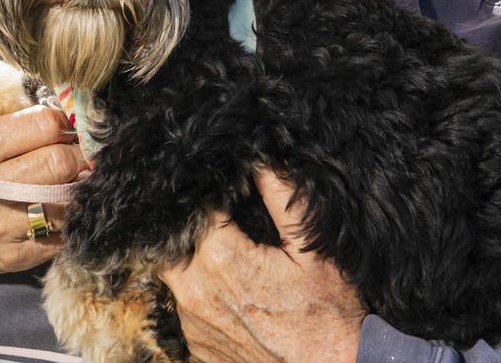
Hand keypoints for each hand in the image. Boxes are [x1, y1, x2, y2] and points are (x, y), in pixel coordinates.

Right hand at [0, 105, 86, 287]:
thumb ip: (19, 124)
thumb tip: (71, 114)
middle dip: (79, 156)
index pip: (44, 124)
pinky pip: (65, 233)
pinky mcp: (17, 255)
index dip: (64, 125)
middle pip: (60, 162)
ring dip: (79, 189)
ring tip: (72, 183)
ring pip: (68, 200)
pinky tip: (61, 211)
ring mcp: (2, 226)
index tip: (65, 131)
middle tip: (79, 157)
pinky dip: (71, 220)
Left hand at [157, 169, 364, 362]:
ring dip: (193, 262)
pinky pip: (186, 310)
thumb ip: (281, 197)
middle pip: (171, 244)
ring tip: (227, 253)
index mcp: (220, 260)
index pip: (194, 211)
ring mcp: (194, 326)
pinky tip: (232, 292)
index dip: (206, 193)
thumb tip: (259, 158)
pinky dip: (202, 295)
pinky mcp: (197, 350)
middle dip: (189, 228)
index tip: (221, 185)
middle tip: (217, 219)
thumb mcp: (313, 248)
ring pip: (175, 277)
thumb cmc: (329, 314)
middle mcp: (196, 294)